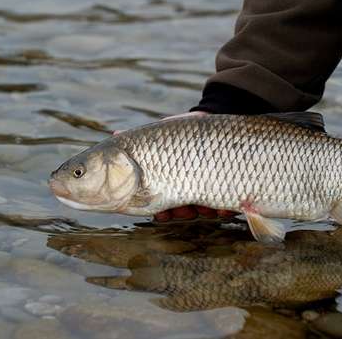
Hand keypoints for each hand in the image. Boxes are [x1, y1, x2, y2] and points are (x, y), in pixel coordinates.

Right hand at [114, 111, 235, 221]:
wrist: (213, 128)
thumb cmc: (181, 133)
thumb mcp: (161, 135)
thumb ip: (139, 141)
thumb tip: (115, 134)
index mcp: (169, 184)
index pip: (161, 205)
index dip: (161, 212)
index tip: (161, 213)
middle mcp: (187, 191)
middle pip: (182, 211)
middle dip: (181, 213)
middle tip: (182, 210)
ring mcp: (207, 190)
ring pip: (203, 210)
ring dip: (202, 212)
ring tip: (205, 208)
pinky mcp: (226, 188)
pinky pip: (226, 203)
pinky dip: (224, 207)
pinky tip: (223, 207)